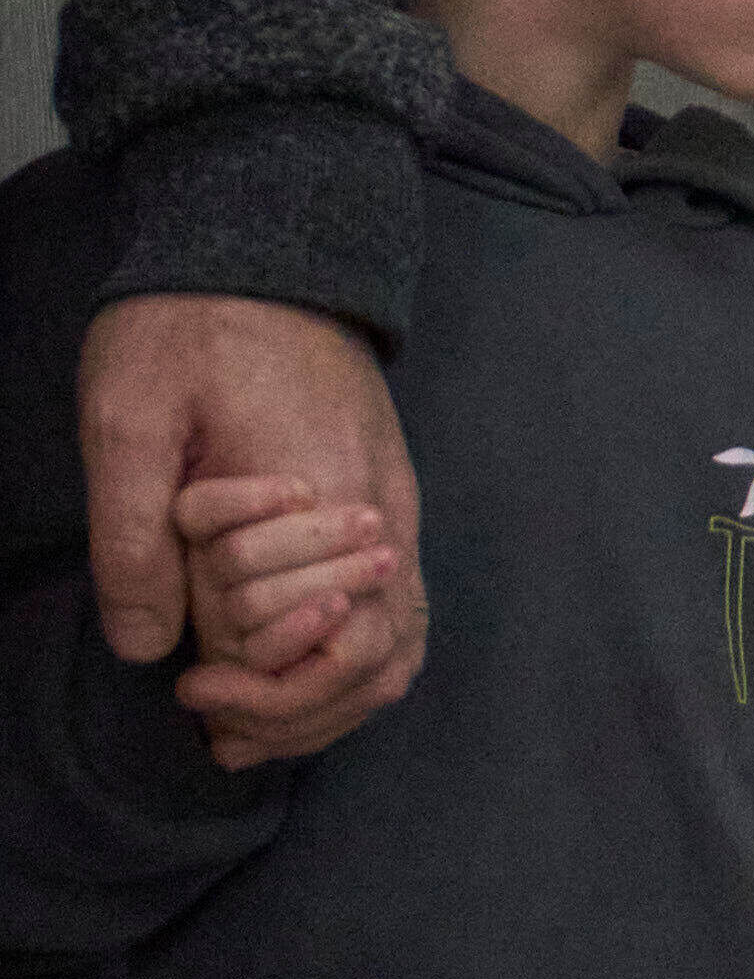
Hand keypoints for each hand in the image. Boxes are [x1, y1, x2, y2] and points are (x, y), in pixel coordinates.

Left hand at [87, 295, 421, 761]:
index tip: (186, 686)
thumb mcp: (129, 418)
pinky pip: (399, 613)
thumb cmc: (188, 327)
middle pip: (376, 660)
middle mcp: (384, 517)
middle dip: (297, 712)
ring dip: (329, 702)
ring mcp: (396, 513)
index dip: (259, 685)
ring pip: (398, 646)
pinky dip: (350, 663)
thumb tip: (145, 646)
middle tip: (212, 722)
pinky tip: (292, 674)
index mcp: (326, 499)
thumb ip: (134, 536)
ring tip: (250, 727)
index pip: (322, 640)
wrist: (266, 251)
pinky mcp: (387, 504)